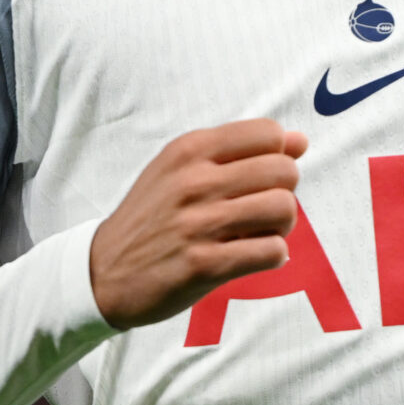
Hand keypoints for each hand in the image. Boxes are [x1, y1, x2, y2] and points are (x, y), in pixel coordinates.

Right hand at [89, 119, 308, 330]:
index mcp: (189, 149)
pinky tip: (254, 255)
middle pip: (284, 172)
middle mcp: (193, 181)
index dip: (278, 156)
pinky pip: (270, 251)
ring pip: (283, 209)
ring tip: (262, 233)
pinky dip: (273, 255)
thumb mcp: (182, 169)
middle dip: (286, 192)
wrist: (103, 271)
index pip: (268, 133)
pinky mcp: (203, 265)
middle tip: (264, 210)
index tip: (262, 177)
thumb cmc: (153, 216)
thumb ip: (240, 152)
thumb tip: (300, 141)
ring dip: (283, 226)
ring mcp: (197, 224)